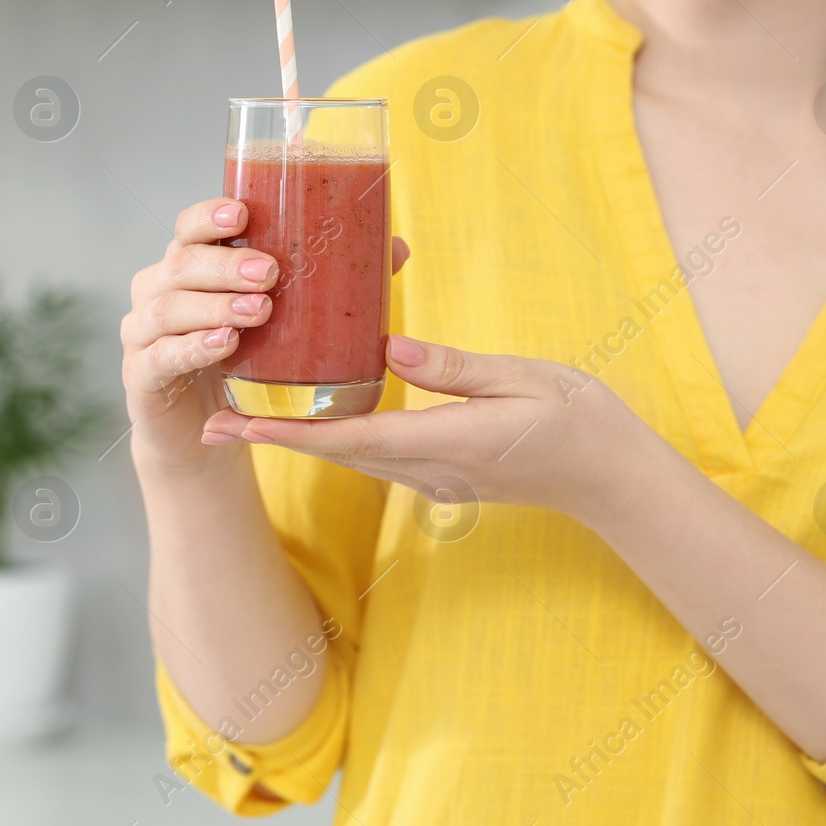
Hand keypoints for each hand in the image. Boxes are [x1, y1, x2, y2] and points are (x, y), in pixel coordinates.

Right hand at [121, 197, 409, 463]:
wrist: (198, 425)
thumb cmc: (243, 356)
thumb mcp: (282, 317)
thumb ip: (329, 281)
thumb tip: (394, 248)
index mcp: (191, 264)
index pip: (189, 226)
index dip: (209, 215)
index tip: (243, 213)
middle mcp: (159, 289)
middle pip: (181, 263)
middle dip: (226, 265)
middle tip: (272, 272)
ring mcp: (143, 333)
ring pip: (170, 307)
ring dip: (216, 305)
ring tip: (260, 310)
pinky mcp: (142, 377)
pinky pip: (161, 356)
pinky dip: (193, 347)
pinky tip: (226, 344)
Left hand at [199, 335, 670, 521]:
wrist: (612, 475)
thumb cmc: (577, 419)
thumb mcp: (522, 379)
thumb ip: (454, 369)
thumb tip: (390, 349)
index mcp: (444, 442)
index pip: (348, 438)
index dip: (284, 430)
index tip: (234, 421)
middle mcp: (427, 469)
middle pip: (333, 452)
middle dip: (271, 437)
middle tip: (213, 419)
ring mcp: (432, 477)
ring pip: (349, 456)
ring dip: (296, 439)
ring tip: (246, 416)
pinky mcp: (441, 472)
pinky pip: (373, 455)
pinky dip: (334, 437)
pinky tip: (316, 415)